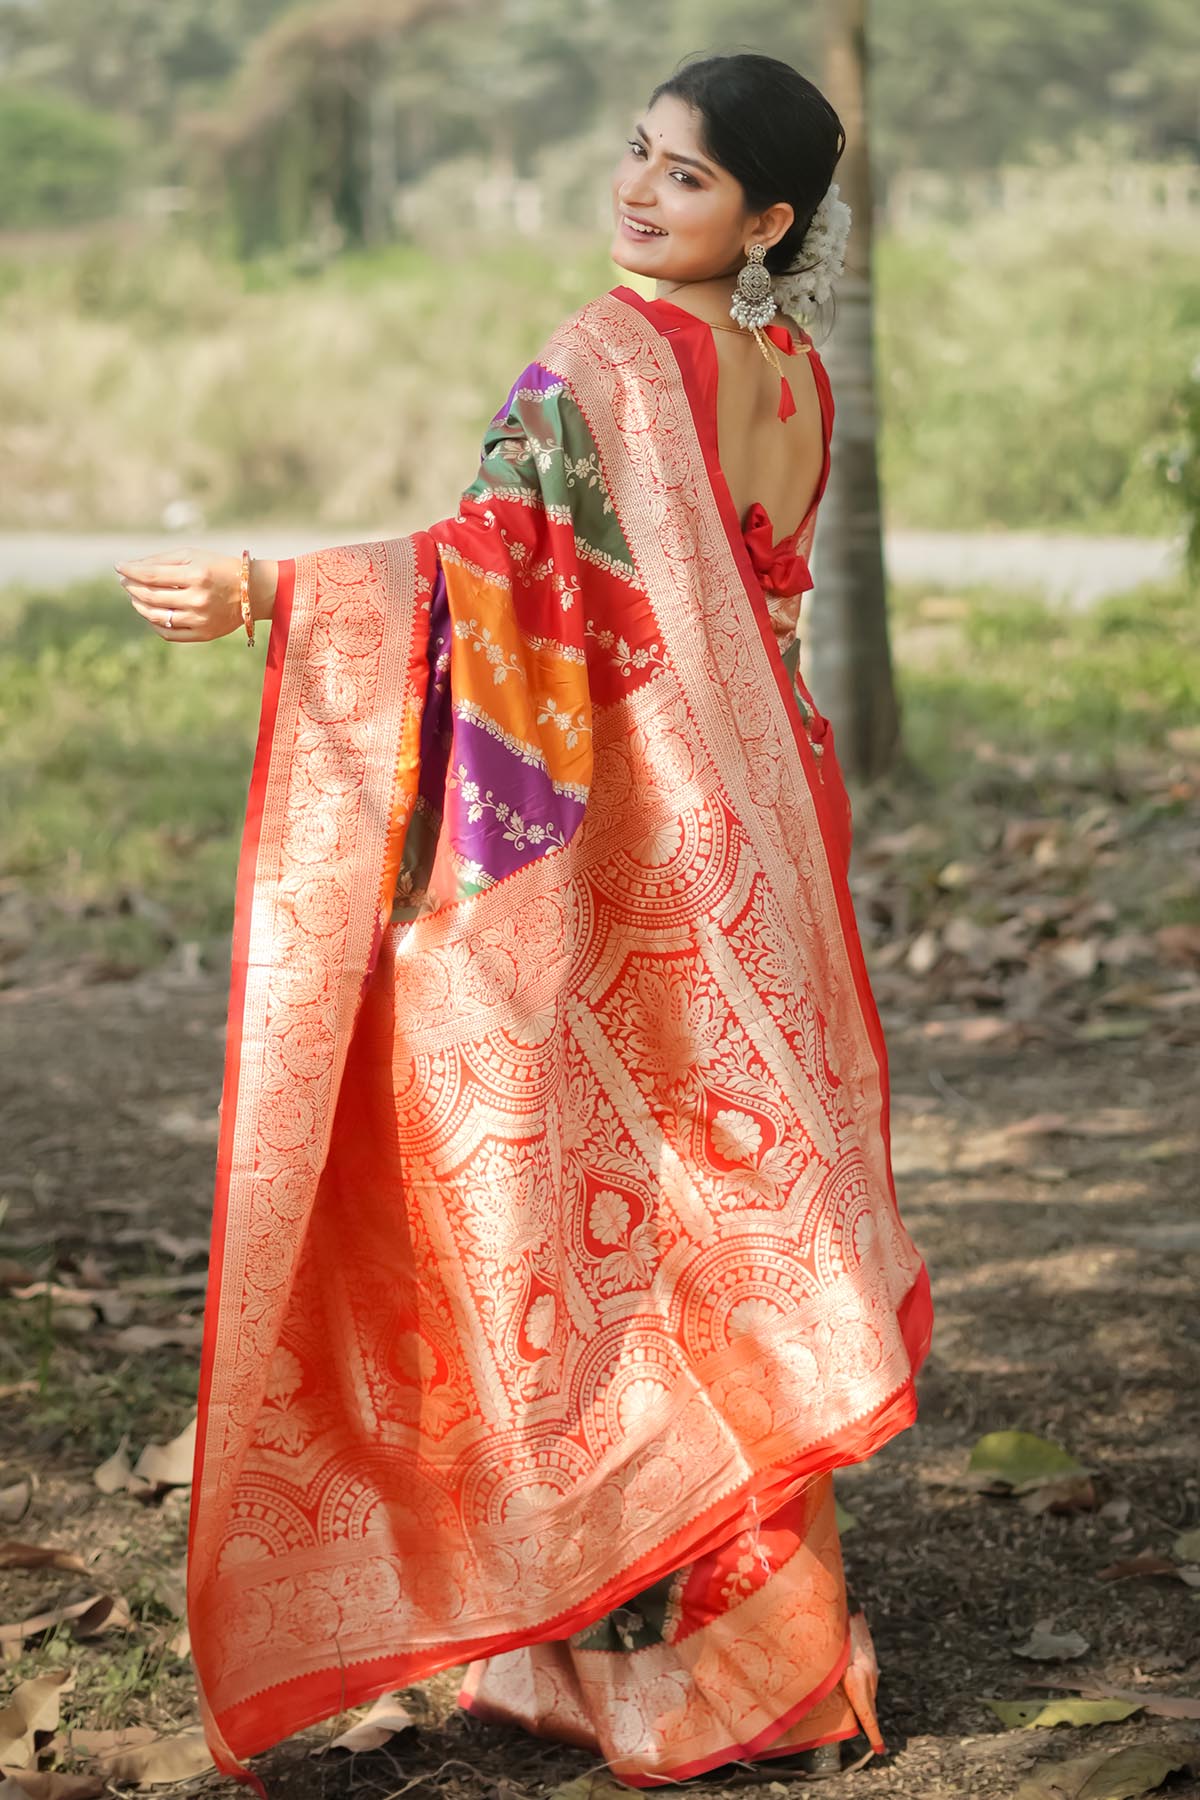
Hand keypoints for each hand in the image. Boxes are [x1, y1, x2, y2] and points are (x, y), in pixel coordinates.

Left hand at [115, 549, 275, 641]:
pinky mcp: (203, 634)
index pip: (152, 575)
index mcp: (196, 576)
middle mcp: (197, 599)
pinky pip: (168, 634)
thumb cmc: (218, 568)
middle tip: (125, 581)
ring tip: (136, 597)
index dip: (131, 571)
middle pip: (151, 596)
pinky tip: (151, 614)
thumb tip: (131, 568)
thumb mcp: (193, 555)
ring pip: (156, 616)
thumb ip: (162, 560)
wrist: (252, 591)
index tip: (119, 567)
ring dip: (139, 606)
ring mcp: (200, 619)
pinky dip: (154, 624)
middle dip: (132, 587)